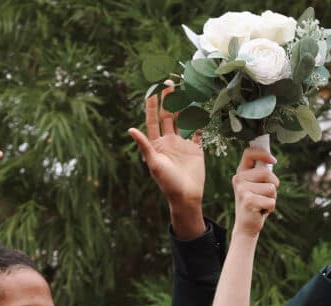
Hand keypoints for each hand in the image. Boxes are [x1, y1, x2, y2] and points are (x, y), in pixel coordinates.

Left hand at [128, 84, 207, 237]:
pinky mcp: (196, 149)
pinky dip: (199, 121)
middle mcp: (169, 140)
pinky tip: (200, 108)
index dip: (152, 104)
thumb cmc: (167, 182)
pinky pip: (197, 131)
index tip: (153, 89)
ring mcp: (182, 143)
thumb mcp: (153, 163)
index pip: (153, 119)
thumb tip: (130, 129)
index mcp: (156, 142)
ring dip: (183, 106)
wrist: (186, 197)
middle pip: (167, 115)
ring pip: (182, 120)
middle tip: (170, 82)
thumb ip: (144, 145)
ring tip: (185, 90)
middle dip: (168, 99)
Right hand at [229, 144, 278, 236]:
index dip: (263, 154)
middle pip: (267, 173)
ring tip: (262, 203)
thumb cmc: (256, 204)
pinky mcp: (248, 201)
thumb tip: (271, 160)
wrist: (246, 226)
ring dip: (272, 198)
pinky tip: (261, 211)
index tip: (274, 160)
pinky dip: (270, 208)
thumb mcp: (257, 185)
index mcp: (241, 172)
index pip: (250, 153)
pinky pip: (271, 201)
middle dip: (273, 185)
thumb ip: (261, 173)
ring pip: (272, 188)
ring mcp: (242, 190)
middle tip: (265, 195)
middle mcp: (239, 179)